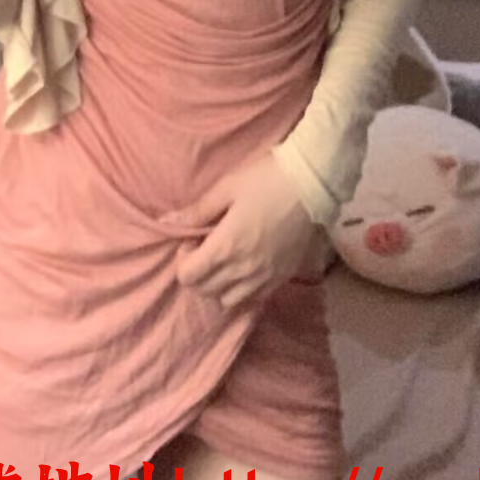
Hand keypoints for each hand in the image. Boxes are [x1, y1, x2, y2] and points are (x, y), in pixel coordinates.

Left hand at [162, 153, 318, 309]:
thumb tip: (167, 221)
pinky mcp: (283, 278)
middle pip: (205, 291)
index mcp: (226, 247)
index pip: (188, 276)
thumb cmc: (265, 179)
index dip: (183, 260)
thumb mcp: (226, 188)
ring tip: (225, 260)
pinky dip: (242, 289)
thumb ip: (197, 211)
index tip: (193, 240)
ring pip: (228, 301)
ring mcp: (265, 277)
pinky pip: (254, 298)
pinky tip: (245, 266)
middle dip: (197, 273)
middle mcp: (243, 270)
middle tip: (205, 247)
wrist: (312, 184)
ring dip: (218, 285)